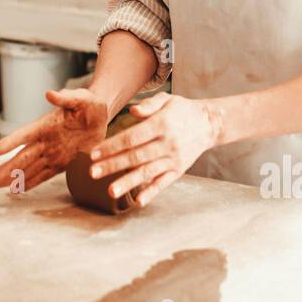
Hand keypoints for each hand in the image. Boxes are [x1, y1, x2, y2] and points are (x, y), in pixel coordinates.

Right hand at [0, 88, 110, 192]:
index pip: (25, 135)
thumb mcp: (80, 98)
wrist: (100, 116)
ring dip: (15, 177)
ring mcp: (53, 153)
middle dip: (7, 168)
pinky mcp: (63, 163)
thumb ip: (65, 98)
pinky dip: (32, 182)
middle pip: (23, 156)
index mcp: (46, 124)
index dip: (10, 143)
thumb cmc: (89, 103)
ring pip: (30, 168)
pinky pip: (45, 175)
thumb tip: (50, 94)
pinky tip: (18, 189)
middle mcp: (46, 141)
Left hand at [87, 92, 218, 206]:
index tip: (94, 153)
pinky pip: (163, 183)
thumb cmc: (182, 110)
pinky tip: (138, 201)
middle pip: (135, 157)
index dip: (112, 146)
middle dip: (112, 166)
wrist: (209, 124)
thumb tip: (132, 111)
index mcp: (161, 125)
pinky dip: (151, 193)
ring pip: (147, 173)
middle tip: (92, 173)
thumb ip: (149, 104)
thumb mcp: (167, 99)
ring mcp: (173, 159)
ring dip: (127, 183)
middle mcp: (167, 144)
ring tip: (110, 191)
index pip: (132, 137)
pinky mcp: (178, 170)